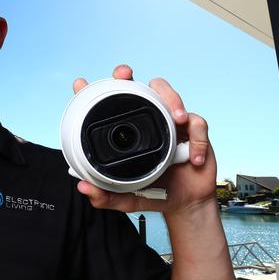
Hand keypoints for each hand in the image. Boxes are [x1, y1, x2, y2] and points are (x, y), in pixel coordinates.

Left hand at [73, 65, 216, 216]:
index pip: (110, 105)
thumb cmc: (154, 193)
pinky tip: (193, 157)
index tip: (80, 84)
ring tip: (177, 118)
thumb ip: (105, 196)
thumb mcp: (125, 197)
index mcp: (129, 131)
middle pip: (138, 87)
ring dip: (173, 100)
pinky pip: (198, 125)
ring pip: (169, 95)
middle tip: (123, 74)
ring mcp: (171, 123)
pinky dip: (198, 141)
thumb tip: (83, 187)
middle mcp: (150, 120)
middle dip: (129, 76)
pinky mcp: (193, 132)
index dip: (95, 91)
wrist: (184, 204)